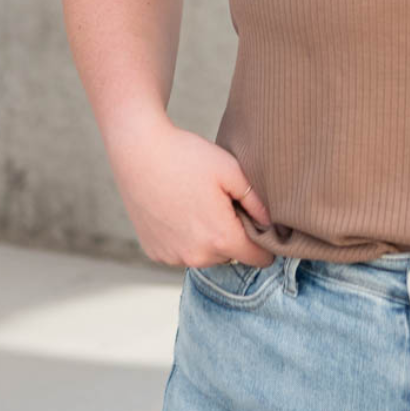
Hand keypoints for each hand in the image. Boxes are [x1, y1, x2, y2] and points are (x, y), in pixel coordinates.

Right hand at [107, 119, 275, 269]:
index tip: (261, 227)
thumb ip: (257, 202)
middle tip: (222, 204)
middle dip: (232, 235)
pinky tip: (178, 211)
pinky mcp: (154, 252)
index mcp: (221, 238)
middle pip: (230, 255)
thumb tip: (270, 224)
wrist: (139, 152)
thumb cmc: (188, 157)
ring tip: (198, 204)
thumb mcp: (231, 171)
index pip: (258, 258)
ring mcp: (172, 256)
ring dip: (208, 239)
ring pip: (205, 255)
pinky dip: (185, 239)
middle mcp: (197, 256)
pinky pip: (181, 252)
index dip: (265, 244)